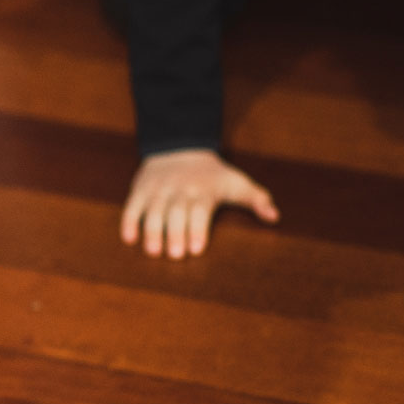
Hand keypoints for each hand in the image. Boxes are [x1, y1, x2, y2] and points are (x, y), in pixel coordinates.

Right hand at [121, 148, 278, 259]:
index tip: (197, 248)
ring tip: (152, 251)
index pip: (199, 210)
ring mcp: (157, 190)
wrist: (179, 147)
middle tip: (175, 255)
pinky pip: (132, 207)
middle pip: (175, 213)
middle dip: (175, 233)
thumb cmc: (212, 174)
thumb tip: (274, 217)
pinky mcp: (140, 191)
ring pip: (152, 211)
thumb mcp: (237, 182)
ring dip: (151, 232)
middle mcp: (179, 190)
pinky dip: (129, 222)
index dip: (197, 229)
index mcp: (203, 190)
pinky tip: (129, 239)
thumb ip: (257, 199)